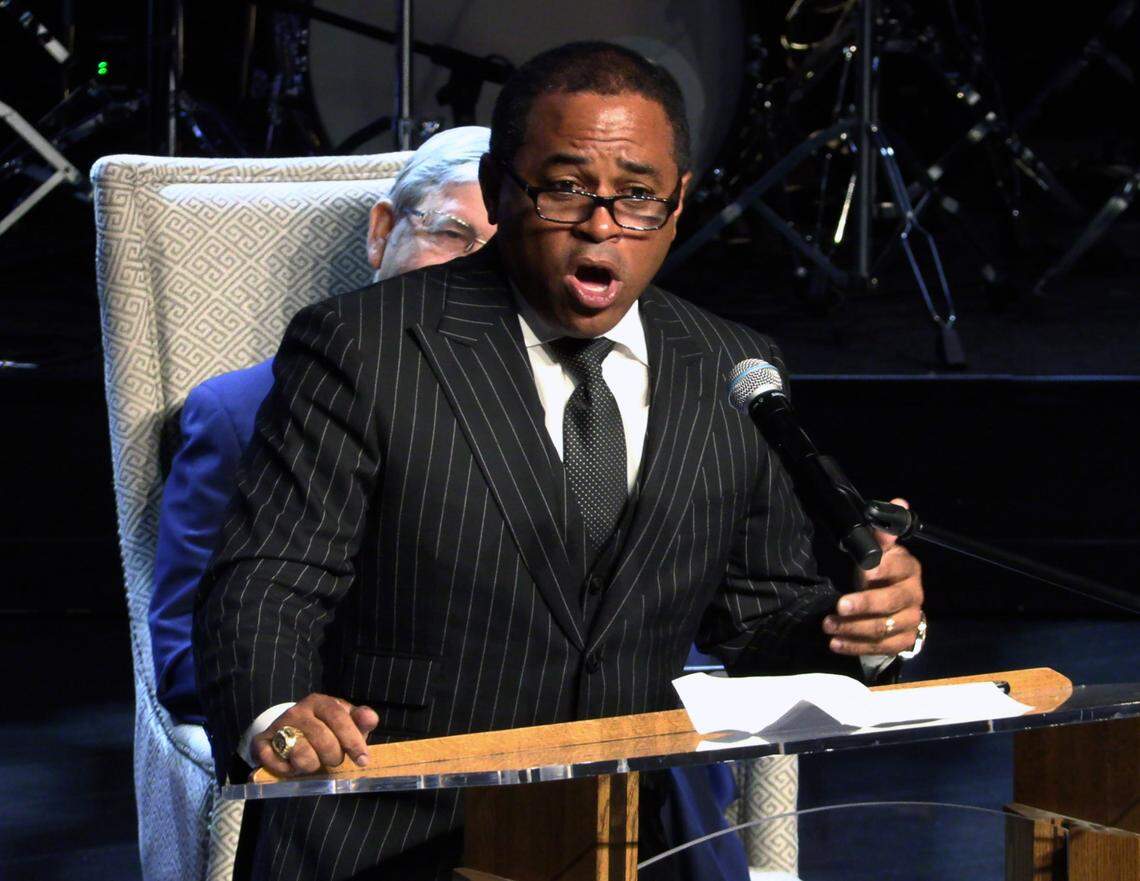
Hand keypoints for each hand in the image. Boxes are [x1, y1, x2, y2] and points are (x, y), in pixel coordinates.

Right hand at [252, 693, 379, 776]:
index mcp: (320, 702)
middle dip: (333, 756)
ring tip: (313, 763)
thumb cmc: (325, 729)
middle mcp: (297, 711)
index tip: (362, 760)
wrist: (289, 732)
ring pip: (301, 753)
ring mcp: (278, 725)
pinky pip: (275, 763)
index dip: (352, 740)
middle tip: (333, 761)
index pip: (338, 717)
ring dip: (311, 766)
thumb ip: (360, 721)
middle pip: (322, 738)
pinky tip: (292, 767)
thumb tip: (371, 718)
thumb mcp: (345, 723)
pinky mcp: (261, 742)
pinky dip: (287, 771)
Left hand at [823, 498, 924, 655]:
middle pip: (891, 602)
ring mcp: (911, 620)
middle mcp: (914, 595)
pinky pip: (881, 648)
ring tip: (827, 626)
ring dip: (853, 628)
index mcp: (908, 569)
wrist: (893, 603)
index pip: (898, 568)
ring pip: (884, 628)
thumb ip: (881, 533)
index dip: (881, 570)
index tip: (863, 572)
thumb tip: (898, 501)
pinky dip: (856, 647)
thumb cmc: (880, 572)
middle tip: (838, 606)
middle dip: (864, 605)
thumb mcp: (879, 551)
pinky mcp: (903, 641)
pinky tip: (835, 644)